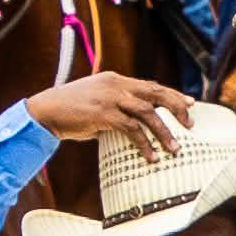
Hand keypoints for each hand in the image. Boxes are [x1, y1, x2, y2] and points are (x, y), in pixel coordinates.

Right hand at [18, 73, 196, 152]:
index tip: (190, 104)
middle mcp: (115, 84)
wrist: (45, 112)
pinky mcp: (102, 113)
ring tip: (174, 149)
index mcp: (115, 79)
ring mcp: (109, 97)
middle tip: (190, 124)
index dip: (172, 94)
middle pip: (155, 93)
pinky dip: (143, 144)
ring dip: (163, 132)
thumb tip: (134, 126)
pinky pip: (131, 129)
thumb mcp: (96, 102)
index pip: (150, 85)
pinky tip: (150, 156)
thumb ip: (116, 109)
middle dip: (176, 108)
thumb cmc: (70, 111)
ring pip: (147, 113)